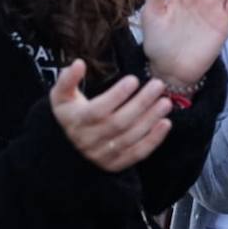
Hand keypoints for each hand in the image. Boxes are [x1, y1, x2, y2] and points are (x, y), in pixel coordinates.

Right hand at [50, 60, 174, 172]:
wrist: (70, 144)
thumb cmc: (71, 112)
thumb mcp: (61, 95)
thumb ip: (67, 79)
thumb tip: (78, 63)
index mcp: (75, 122)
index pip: (98, 110)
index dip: (117, 95)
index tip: (134, 79)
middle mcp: (88, 140)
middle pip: (118, 123)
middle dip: (141, 103)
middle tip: (158, 85)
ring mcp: (102, 154)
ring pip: (130, 137)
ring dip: (151, 119)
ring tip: (166, 102)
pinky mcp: (116, 164)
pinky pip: (137, 153)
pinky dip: (154, 139)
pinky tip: (165, 123)